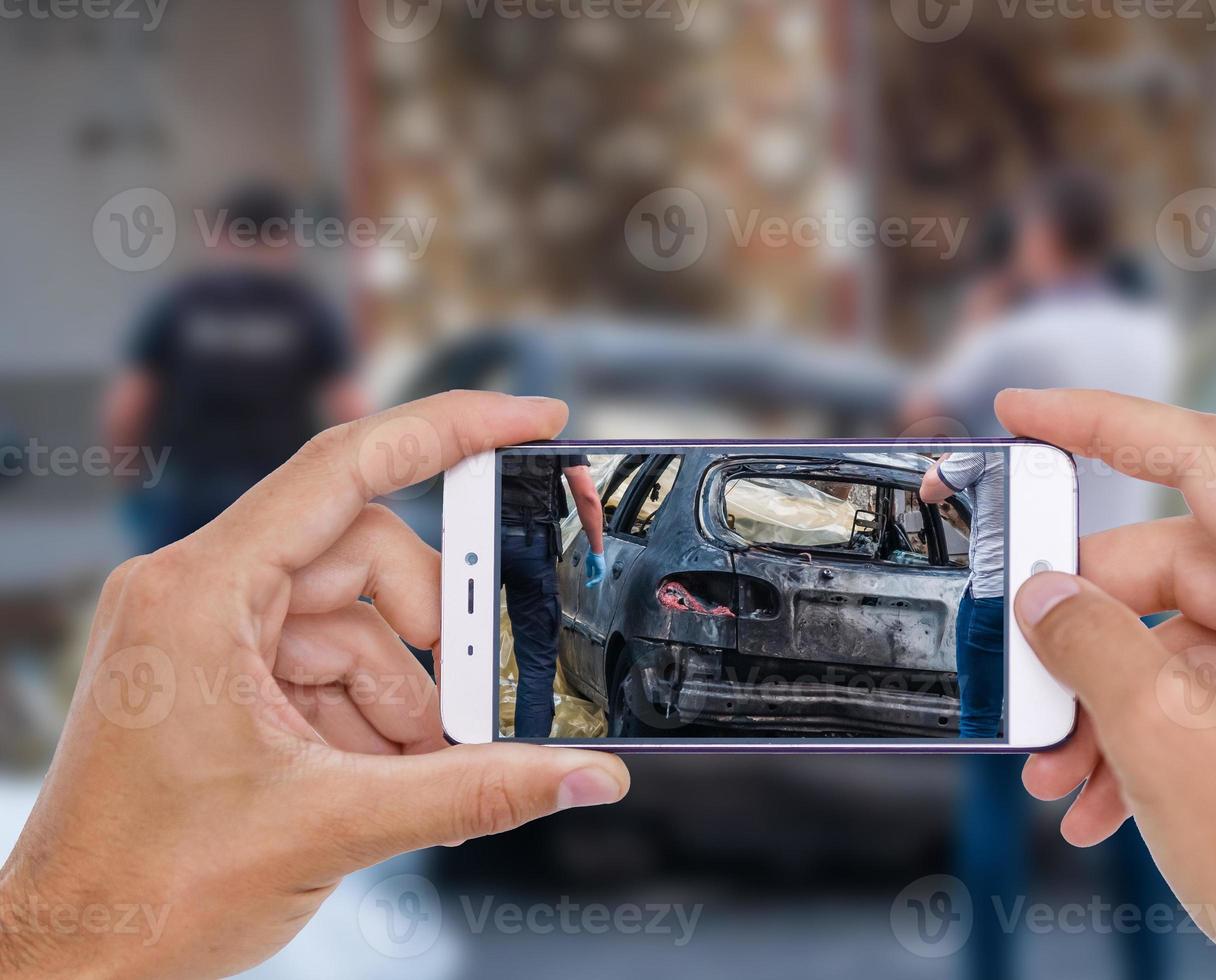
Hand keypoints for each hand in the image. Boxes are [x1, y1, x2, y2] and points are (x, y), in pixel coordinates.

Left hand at [0, 392, 630, 978]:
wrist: (73, 961)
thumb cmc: (141, 889)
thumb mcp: (333, 826)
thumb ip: (477, 790)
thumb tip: (582, 773)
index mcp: (200, 594)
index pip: (344, 470)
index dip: (448, 432)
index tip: (527, 419)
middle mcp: (199, 596)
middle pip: (366, 562)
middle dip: (430, 639)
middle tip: (478, 704)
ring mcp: (209, 636)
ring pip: (356, 624)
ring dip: (405, 699)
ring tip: (418, 771)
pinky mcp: (224, 677)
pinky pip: (331, 666)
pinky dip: (373, 719)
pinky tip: (380, 778)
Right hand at [998, 389, 1215, 978]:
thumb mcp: (1160, 734)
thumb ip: (1086, 640)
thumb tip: (1042, 595)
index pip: (1199, 457)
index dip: (1101, 422)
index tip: (1026, 415)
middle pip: (1172, 567)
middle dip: (1083, 625)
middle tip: (1021, 666)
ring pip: (1179, 643)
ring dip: (1104, 700)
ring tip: (1055, 769)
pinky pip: (1204, 695)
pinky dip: (1142, 734)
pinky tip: (1097, 798)